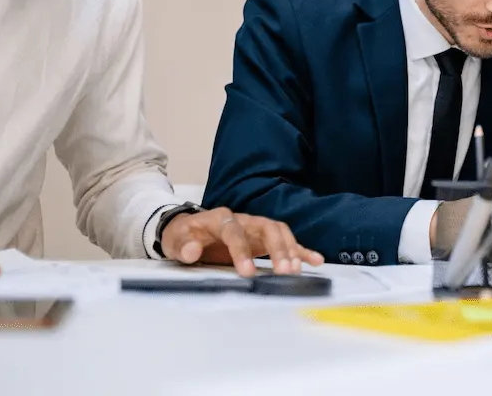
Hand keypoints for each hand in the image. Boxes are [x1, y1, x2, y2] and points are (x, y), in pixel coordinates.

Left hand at [160, 207, 323, 277]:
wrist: (188, 231)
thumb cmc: (184, 236)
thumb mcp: (176, 240)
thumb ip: (183, 246)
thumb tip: (192, 251)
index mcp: (220, 218)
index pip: (234, 231)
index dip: (241, 250)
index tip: (247, 272)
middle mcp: (243, 219)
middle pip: (266, 227)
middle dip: (277, 249)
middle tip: (284, 271)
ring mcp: (256, 228)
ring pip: (279, 232)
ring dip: (290, 250)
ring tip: (295, 271)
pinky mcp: (264, 239)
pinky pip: (286, 242)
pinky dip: (301, 250)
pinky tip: (316, 261)